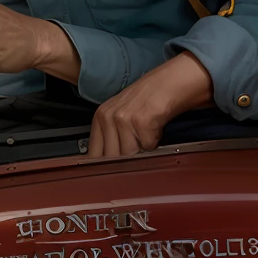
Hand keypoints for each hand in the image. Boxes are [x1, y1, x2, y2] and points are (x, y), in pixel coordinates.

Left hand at [89, 53, 213, 157]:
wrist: (164, 86)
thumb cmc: (144, 102)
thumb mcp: (117, 117)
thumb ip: (109, 138)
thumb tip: (104, 165)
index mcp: (99, 118)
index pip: (93, 154)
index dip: (103, 166)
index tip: (110, 171)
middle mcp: (108, 118)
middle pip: (111, 158)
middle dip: (125, 160)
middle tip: (135, 151)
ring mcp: (123, 119)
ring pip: (129, 154)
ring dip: (140, 151)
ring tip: (145, 136)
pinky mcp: (141, 121)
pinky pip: (146, 146)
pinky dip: (153, 142)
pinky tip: (154, 130)